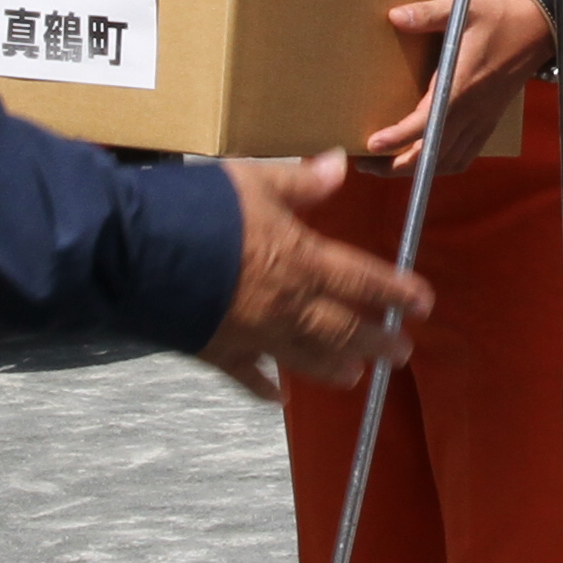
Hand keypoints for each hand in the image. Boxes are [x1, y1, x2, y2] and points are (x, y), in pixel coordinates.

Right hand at [203, 154, 427, 402]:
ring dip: (333, 367)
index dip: (397, 291)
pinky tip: (280, 398)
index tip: (423, 303)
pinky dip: (265, 389)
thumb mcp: (252, 182)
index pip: (363, 279)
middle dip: (377, 340)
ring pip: (305, 358)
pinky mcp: (218, 350)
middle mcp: (286, 305)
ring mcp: (254, 333)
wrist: (139, 255)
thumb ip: (298, 182)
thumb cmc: (199, 211)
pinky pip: (248, 377)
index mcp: (301, 260)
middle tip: (402, 352)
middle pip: (344, 328)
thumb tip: (338, 165)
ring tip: (354, 375)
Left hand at [362, 0, 561, 167]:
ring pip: (447, 162)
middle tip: (365, 163)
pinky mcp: (488, 121)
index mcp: (461, 86)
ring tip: (387, 166)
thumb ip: (428, 14)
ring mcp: (482, 119)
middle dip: (396, 166)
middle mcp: (471, 111)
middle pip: (431, 154)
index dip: (397, 137)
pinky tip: (426, 160)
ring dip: (416, 170)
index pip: (425, 123)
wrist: (540, 27)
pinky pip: (464, 156)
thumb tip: (395, 16)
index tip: (371, 145)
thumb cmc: (501, 16)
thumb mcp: (463, 7)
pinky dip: (441, 165)